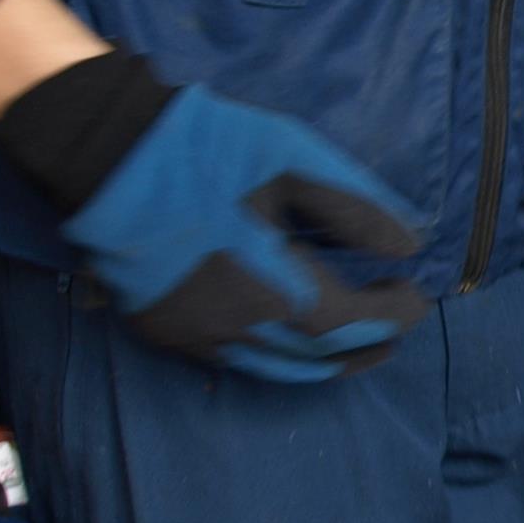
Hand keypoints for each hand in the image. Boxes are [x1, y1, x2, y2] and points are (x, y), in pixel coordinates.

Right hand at [0, 54, 427, 382]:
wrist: (105, 154)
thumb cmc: (208, 152)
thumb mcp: (297, 163)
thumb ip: (357, 210)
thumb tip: (410, 247)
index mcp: (279, 294)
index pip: (357, 326)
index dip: (396, 315)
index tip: (417, 293)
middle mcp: (240, 332)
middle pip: (321, 361)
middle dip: (368, 345)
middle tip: (398, 324)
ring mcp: (196, 338)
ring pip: (277, 370)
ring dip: (323, 360)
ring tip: (357, 341)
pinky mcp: (163, 332)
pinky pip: (233, 360)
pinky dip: (274, 355)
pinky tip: (287, 336)